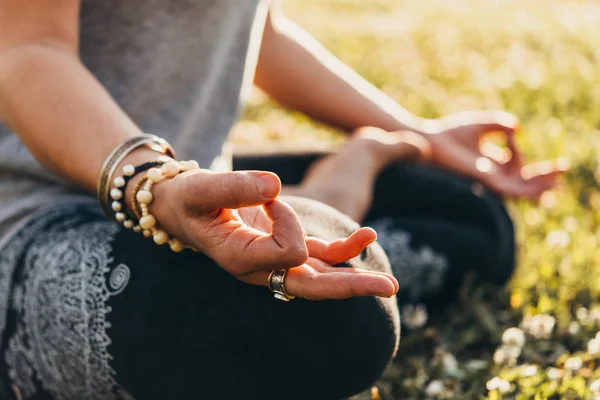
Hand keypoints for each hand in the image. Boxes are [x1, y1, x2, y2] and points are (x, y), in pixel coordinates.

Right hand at [148, 169, 397, 298]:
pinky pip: (318, 257)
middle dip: (351, 288)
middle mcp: (261, 268)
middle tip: (389, 288)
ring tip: (390, 282)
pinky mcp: (284, 249)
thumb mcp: (201, 188)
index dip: (288, 218)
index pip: (287, 251)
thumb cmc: (188, 198)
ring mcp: (275, 262)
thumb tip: (275, 186)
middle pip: (312, 287)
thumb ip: (233, 186)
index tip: (268, 195)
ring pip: (320, 278)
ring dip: (354, 277)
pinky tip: (368, 236)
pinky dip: (343, 251)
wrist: (182, 207)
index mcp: (241, 259)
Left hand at [426, 110, 568, 198]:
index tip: (518, 138)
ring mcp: (488, 179)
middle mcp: (490, 173)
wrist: (432, 142)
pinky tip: (540, 191)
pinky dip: (525, 190)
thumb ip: (502, 125)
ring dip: (538, 186)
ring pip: (519, 188)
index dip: (524, 155)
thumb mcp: (483, 124)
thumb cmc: (451, 133)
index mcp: (489, 161)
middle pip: (522, 179)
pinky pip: (509, 190)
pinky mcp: (484, 182)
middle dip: (543, 177)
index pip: (516, 165)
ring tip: (558, 184)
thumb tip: (518, 130)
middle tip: (563, 171)